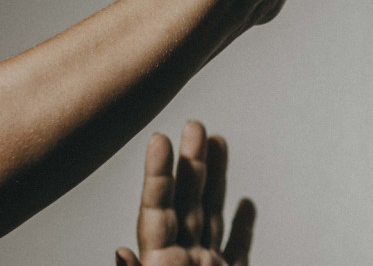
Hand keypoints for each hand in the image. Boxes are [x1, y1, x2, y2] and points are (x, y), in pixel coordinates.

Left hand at [115, 122, 254, 265]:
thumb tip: (121, 253)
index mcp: (162, 264)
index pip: (157, 210)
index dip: (158, 173)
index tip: (160, 140)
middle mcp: (183, 261)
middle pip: (187, 202)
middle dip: (192, 160)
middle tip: (194, 126)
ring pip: (212, 216)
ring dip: (215, 178)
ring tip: (217, 143)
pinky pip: (238, 248)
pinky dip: (242, 225)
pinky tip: (244, 204)